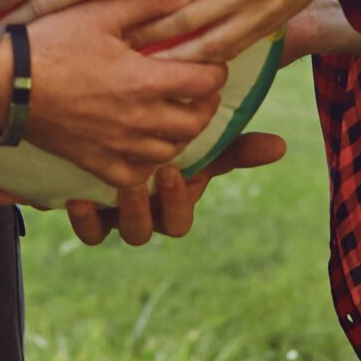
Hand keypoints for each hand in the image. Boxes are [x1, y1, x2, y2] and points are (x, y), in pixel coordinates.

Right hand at [5, 0, 228, 188]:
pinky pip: (134, 177)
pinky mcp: (93, 162)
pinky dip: (147, 165)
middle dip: (203, 105)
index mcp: (143, 81)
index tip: (210, 64)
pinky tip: (142, 147)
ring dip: (179, 134)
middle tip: (197, 90)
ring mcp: (115, 146)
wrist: (2, 81)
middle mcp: (136, 119)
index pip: (204, 83)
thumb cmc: (50, 41)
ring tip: (174, 116)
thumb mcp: (100, 11)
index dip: (216, 72)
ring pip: (170, 153)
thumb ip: (149, 0)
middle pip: (194, 123)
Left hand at [62, 132, 287, 246]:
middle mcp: (143, 215)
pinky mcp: (86, 209)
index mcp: (171, 203)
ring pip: (115, 232)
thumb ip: (237, 148)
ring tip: (119, 184)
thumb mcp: (201, 141)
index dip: (176, 203)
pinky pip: (86, 229)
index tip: (174, 172)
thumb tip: (281, 145)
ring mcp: (113, 214)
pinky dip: (84, 219)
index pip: (178, 221)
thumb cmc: (169, 140)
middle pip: (145, 232)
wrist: (119, 127)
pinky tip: (79, 199)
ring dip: (121, 212)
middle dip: (146, 209)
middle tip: (146, 177)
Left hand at [129, 0, 355, 63]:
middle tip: (106, 38)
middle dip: (143, 28)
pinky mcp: (268, 27)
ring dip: (167, 55)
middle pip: (183, 13)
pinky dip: (199, 61)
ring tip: (132, 62)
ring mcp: (258, 10)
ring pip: (204, 43)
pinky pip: (228, 51)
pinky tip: (173, 67)